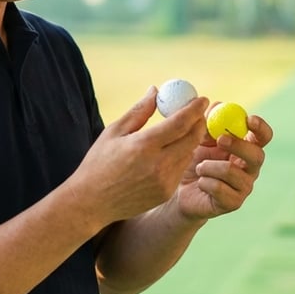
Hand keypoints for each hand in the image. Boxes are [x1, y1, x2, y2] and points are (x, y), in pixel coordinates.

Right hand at [73, 87, 208, 225]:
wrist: (92, 202)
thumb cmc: (99, 163)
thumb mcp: (114, 132)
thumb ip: (139, 111)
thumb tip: (155, 91)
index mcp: (143, 145)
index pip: (180, 123)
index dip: (195, 109)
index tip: (202, 99)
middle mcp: (158, 164)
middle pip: (192, 138)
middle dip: (199, 122)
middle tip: (198, 113)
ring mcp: (164, 181)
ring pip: (188, 154)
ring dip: (190, 139)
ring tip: (182, 130)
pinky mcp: (166, 192)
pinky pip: (180, 169)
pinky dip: (180, 156)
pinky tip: (169, 151)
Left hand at [175, 110, 272, 221]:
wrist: (180, 191)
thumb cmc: (193, 160)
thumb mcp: (198, 138)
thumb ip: (208, 122)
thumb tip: (217, 104)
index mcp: (247, 148)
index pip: (263, 137)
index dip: (261, 128)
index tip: (249, 119)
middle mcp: (250, 168)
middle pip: (257, 155)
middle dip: (239, 146)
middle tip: (220, 139)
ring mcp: (244, 187)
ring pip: (233, 172)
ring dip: (210, 166)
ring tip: (198, 166)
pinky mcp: (233, 203)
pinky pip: (220, 189)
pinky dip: (205, 182)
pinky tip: (200, 183)